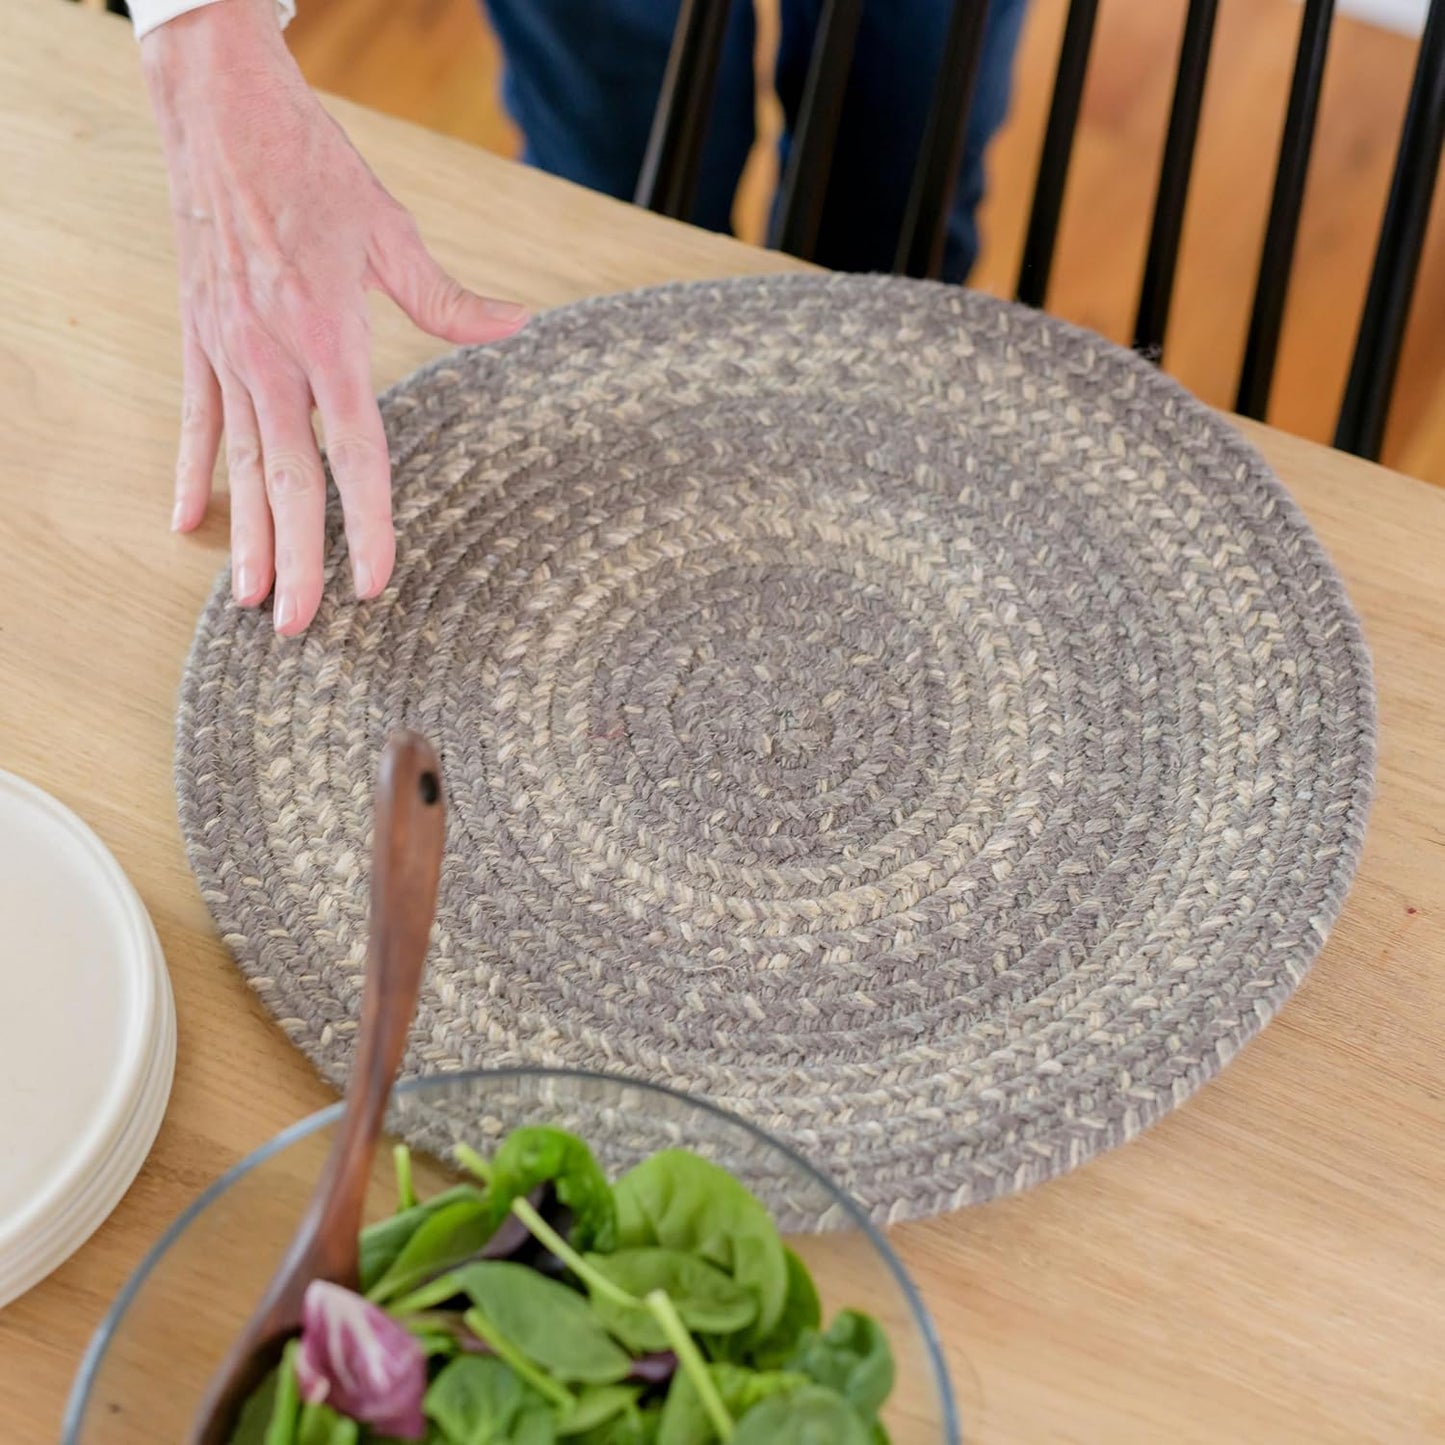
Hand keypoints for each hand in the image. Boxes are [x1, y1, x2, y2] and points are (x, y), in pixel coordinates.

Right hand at [142, 0, 526, 633]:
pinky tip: (187, 522)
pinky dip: (193, 472)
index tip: (375, 582)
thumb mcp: (389, 230)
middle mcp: (271, 356)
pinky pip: (195, 420)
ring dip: (245, 536)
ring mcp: (226, 350)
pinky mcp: (196, 338)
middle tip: (301, 626)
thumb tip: (514, 325)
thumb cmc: (310, 167)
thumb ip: (446, 298)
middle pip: (289, 480)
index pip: (356, 455)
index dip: (367, 524)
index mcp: (328, 337)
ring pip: (238, 463)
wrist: (218, 111)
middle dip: (296, 559)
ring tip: (249, 600)